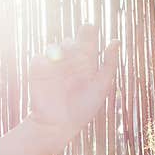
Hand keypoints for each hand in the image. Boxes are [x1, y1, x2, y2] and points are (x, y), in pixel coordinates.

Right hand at [27, 23, 120, 139]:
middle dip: (74, 45)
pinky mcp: (38, 71)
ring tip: (66, 64)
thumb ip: (109, 64)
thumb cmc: (82, 109)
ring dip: (61, 52)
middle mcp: (70, 62)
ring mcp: (53, 65)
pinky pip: (39, 58)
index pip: (87, 39)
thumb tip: (116, 41)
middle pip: (70, 41)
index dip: (88, 32)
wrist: (58, 125)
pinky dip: (44, 62)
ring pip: (55, 47)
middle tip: (78, 54)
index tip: (89, 29)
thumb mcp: (101, 87)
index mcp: (86, 62)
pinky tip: (50, 73)